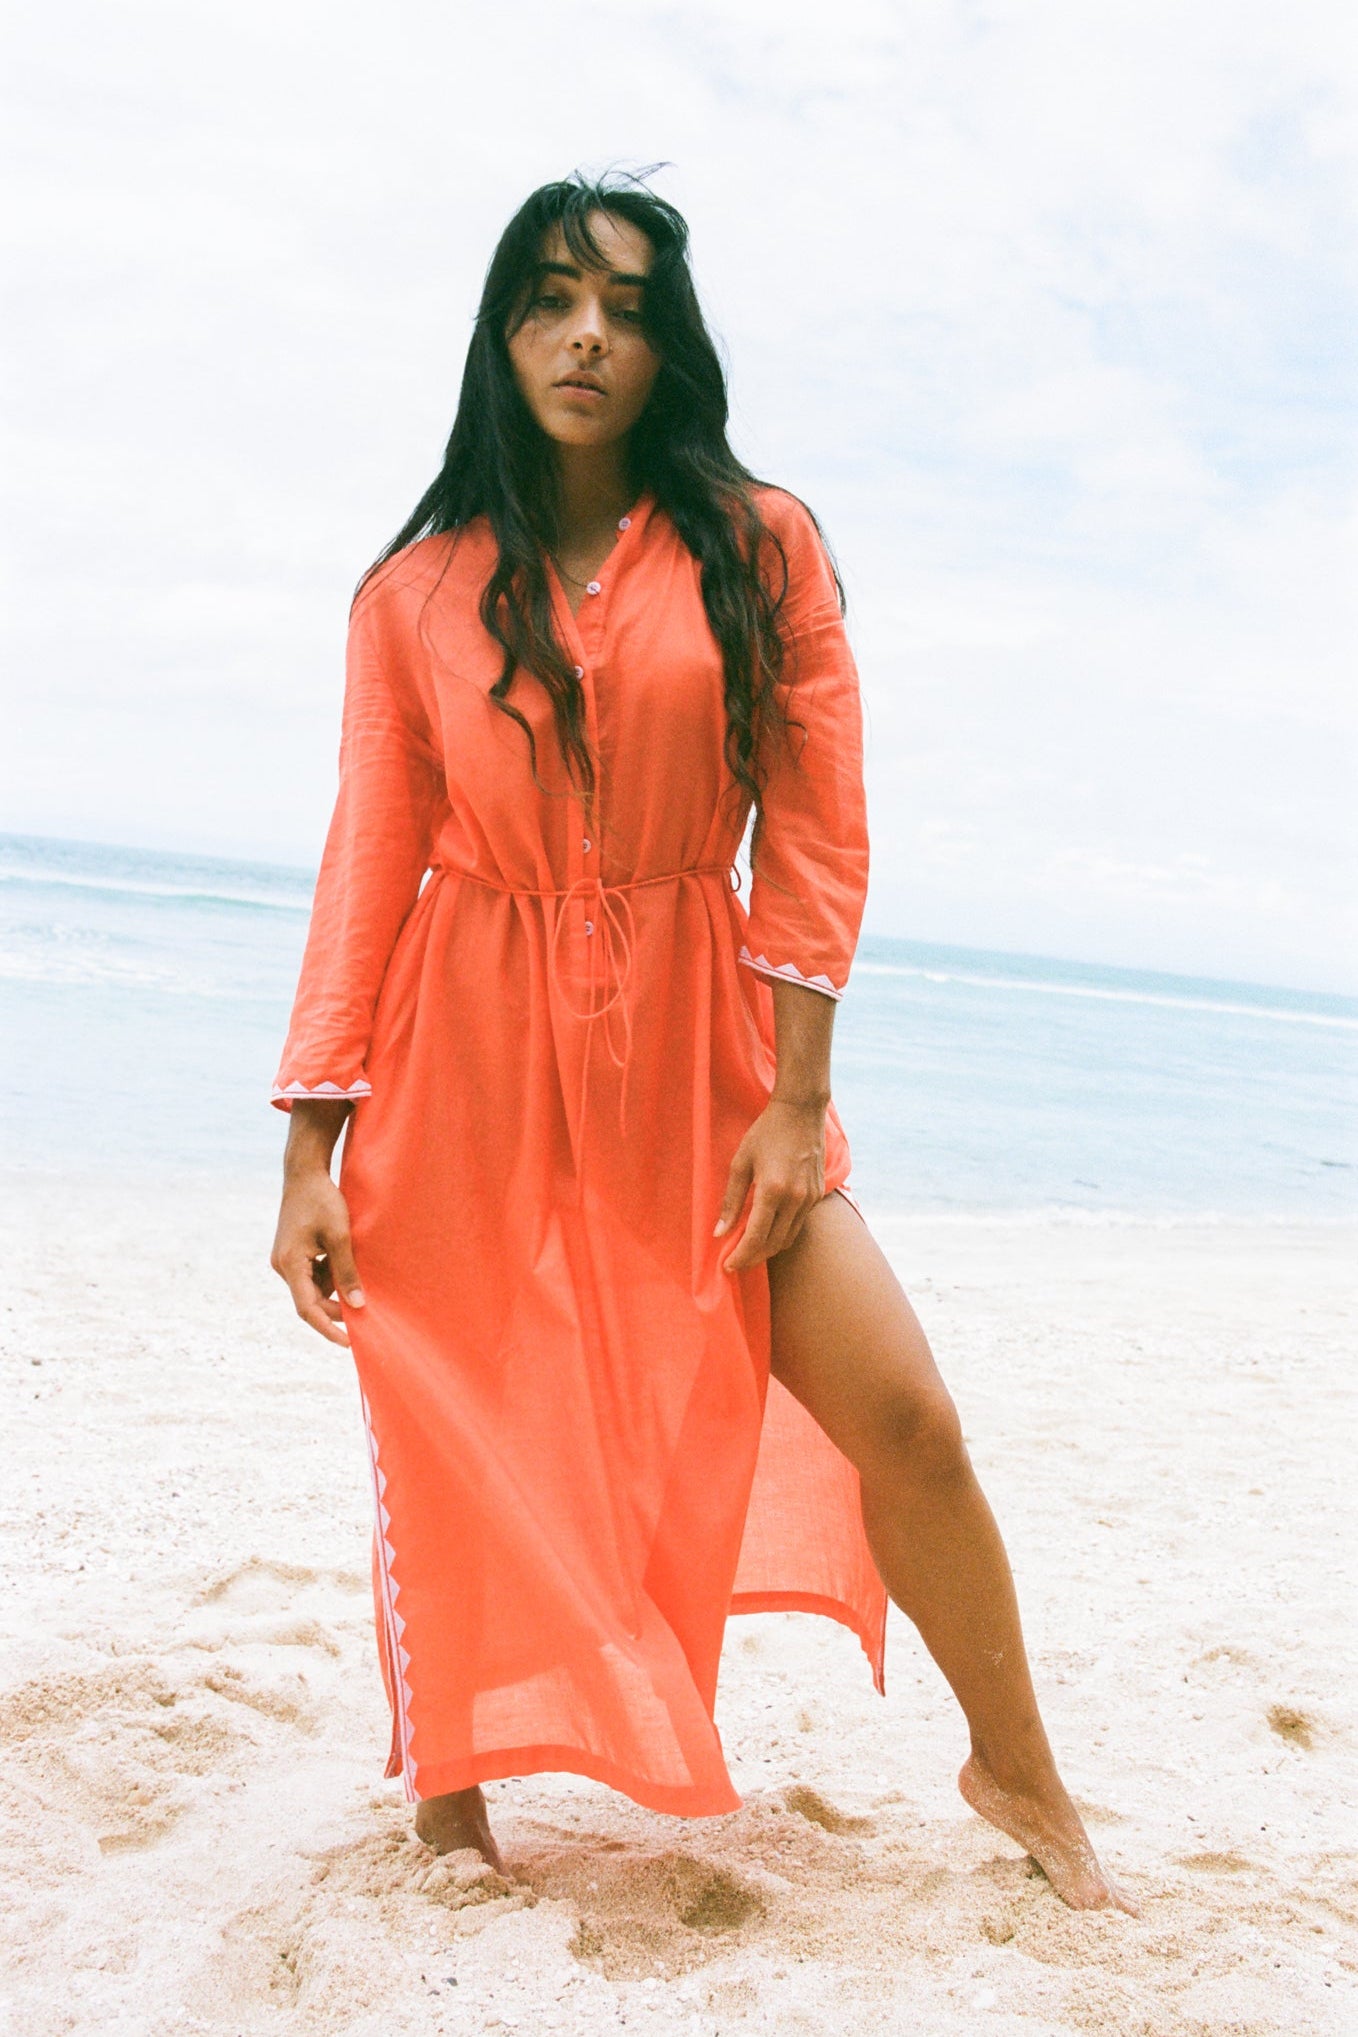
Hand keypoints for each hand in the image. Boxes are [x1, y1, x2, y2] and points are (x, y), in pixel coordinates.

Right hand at [270, 1167, 364, 1346]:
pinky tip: (346, 1269)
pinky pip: (312, 1275)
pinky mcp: (293, 1253)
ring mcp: (286, 1260)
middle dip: (335, 1310)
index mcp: (290, 1264)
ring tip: (359, 1287)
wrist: (304, 1173)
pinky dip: (330, 1278)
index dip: (328, 1328)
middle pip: (309, 1300)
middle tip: (364, 1317)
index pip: (308, 1308)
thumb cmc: (322, 1201)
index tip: (348, 1342)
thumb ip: (346, 1272)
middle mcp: (283, 1266)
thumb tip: (357, 1305)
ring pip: (312, 1288)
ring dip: (334, 1292)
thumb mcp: (339, 1236)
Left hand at [714, 1097, 827, 1272]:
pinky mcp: (818, 1195)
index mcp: (773, 1190)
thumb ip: (731, 1200)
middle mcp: (795, 1199)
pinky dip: (781, 1233)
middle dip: (753, 1258)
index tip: (727, 1266)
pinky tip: (768, 1230)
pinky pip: (798, 1224)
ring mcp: (810, 1198)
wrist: (801, 1112)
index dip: (741, 1256)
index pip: (756, 1237)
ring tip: (749, 1251)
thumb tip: (719, 1232)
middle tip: (735, 1263)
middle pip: (774, 1244)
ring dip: (768, 1249)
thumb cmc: (765, 1133)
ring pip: (788, 1238)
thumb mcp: (740, 1162)